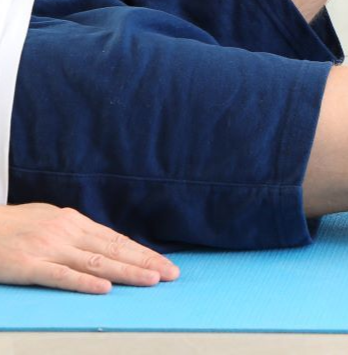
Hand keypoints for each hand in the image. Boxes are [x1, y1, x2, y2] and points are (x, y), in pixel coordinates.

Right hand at [0, 203, 179, 294]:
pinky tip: (104, 288)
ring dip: (126, 272)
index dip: (143, 253)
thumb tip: (101, 244)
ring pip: (96, 262)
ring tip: (151, 280)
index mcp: (74, 222)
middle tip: (171, 273)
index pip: (117, 240)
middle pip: (114, 249)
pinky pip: (61, 276)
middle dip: (146, 262)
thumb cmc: (14, 226)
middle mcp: (67, 233)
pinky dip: (85, 282)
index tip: (164, 263)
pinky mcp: (29, 265)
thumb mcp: (50, 221)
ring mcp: (49, 248)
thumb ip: (75, 234)